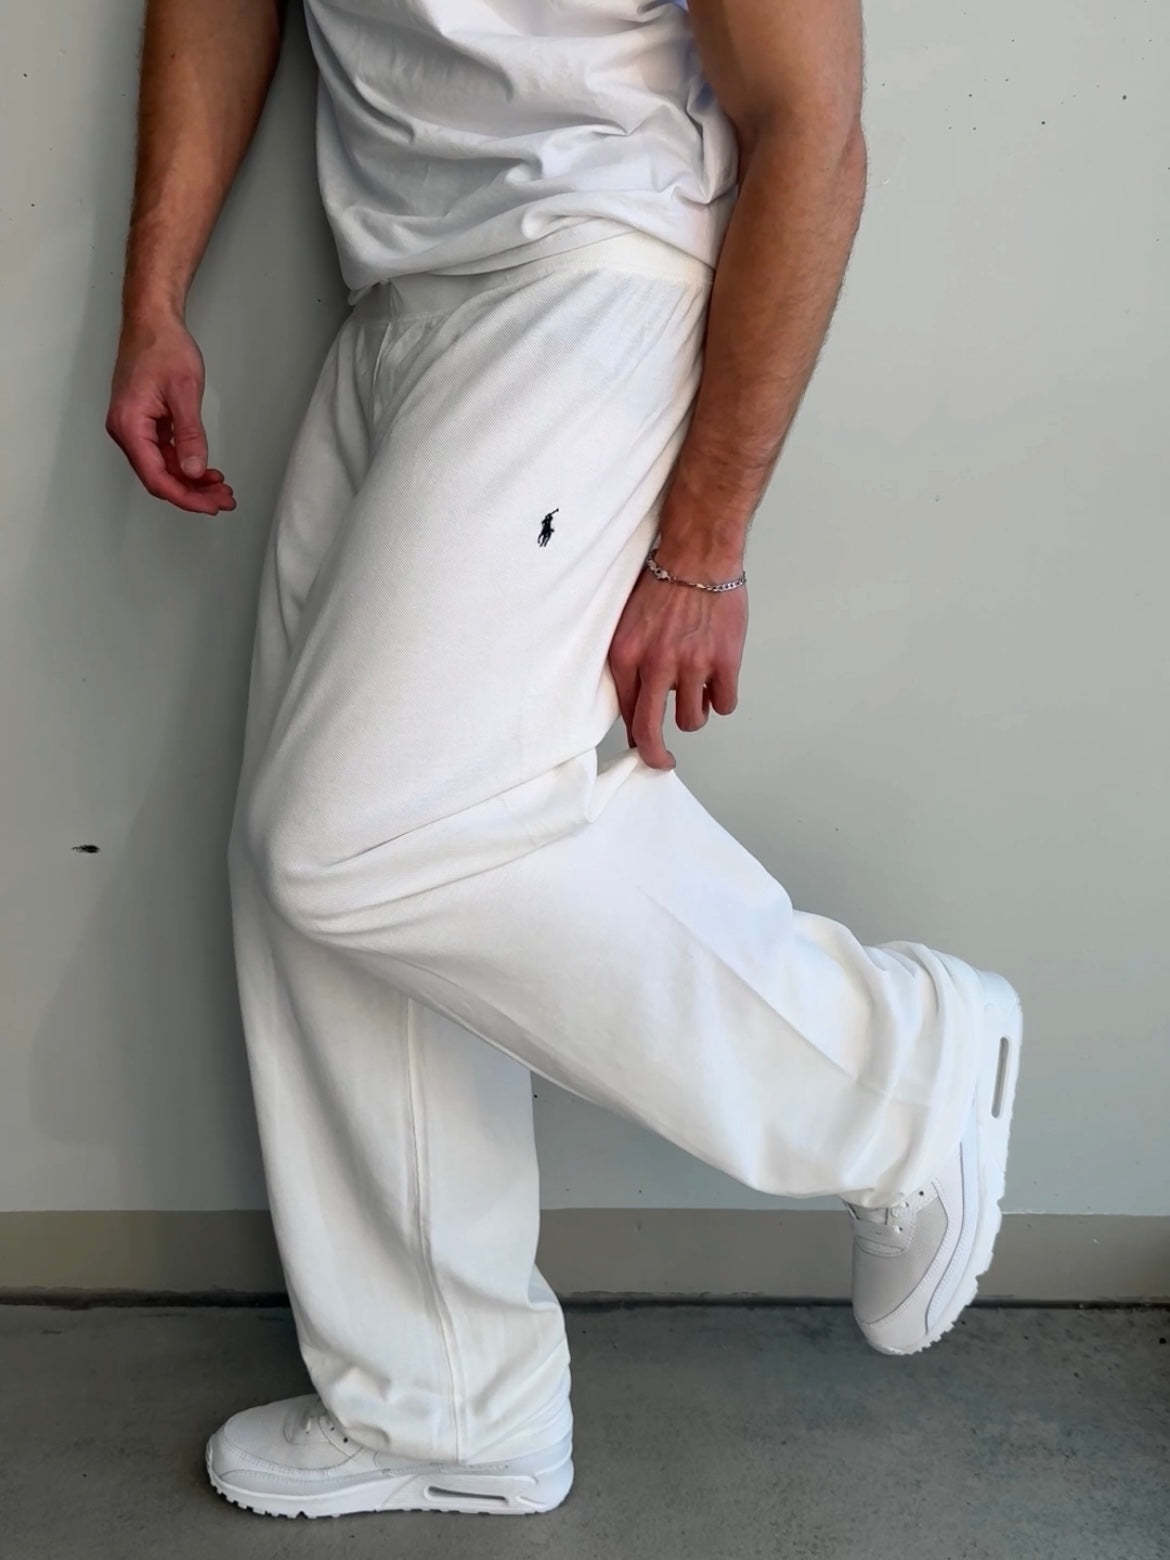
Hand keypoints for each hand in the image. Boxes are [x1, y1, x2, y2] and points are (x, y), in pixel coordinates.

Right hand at [105, 312, 235, 513]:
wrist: (151, 320)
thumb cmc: (164, 347)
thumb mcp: (184, 392)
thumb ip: (189, 435)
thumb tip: (193, 470)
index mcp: (130, 426)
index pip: (157, 477)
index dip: (186, 497)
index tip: (213, 505)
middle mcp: (126, 431)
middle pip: (159, 477)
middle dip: (193, 493)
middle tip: (225, 500)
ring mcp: (133, 427)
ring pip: (163, 468)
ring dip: (191, 481)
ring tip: (222, 488)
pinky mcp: (144, 422)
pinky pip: (163, 453)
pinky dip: (185, 463)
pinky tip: (207, 470)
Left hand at [608, 553, 747, 769]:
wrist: (699, 553)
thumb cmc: (665, 582)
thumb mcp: (630, 622)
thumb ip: (632, 662)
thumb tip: (638, 706)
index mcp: (626, 655)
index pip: (626, 712)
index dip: (635, 735)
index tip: (643, 744)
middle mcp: (655, 664)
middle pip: (650, 731)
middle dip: (656, 755)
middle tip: (664, 762)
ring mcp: (691, 665)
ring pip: (692, 720)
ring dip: (696, 712)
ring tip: (699, 688)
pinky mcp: (724, 662)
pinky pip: (724, 704)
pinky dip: (722, 698)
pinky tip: (720, 679)